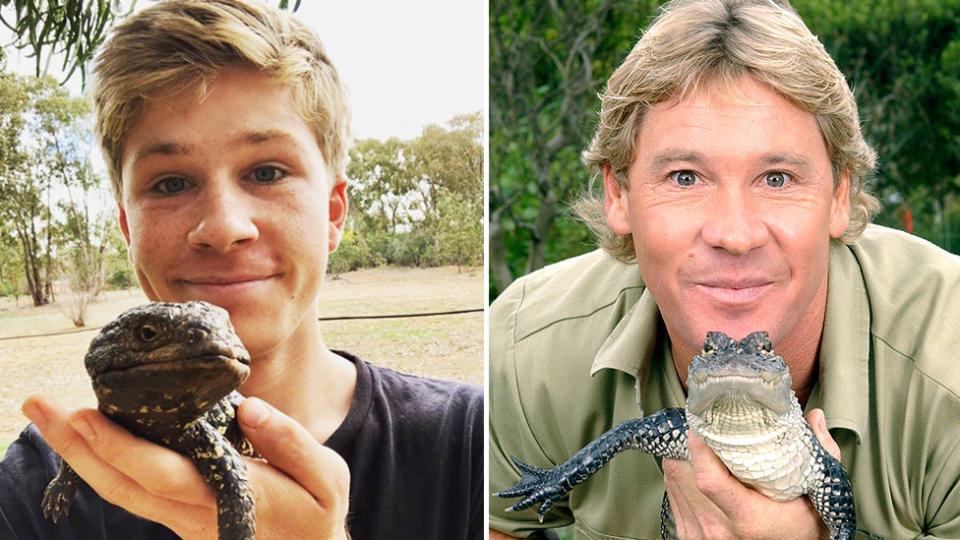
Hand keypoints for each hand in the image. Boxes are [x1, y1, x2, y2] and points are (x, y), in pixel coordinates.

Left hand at [23, 395, 350, 539]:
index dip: (120, 447)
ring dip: (78, 455)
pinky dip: (102, 464)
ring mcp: (181, 519)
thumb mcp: (326, 478)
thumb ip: (291, 443)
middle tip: (39, 404)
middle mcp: (194, 513)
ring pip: (120, 492)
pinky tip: (86, 439)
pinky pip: (132, 492)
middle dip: (76, 446)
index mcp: (230, 499)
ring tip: (49, 416)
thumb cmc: (318, 514)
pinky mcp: (179, 516)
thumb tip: (249, 407)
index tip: (86, 415)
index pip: (163, 475)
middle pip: (122, 484)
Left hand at [661, 408, 838, 539]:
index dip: (700, 447)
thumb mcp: (817, 494)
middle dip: (691, 446)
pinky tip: (696, 470)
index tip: (702, 425)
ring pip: (673, 479)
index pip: (708, 479)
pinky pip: (670, 494)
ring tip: (703, 449)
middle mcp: (719, 530)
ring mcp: (701, 535)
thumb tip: (815, 416)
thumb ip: (820, 453)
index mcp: (748, 518)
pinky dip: (679, 477)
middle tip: (704, 430)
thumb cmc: (803, 526)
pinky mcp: (689, 536)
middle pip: (684, 472)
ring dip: (684, 459)